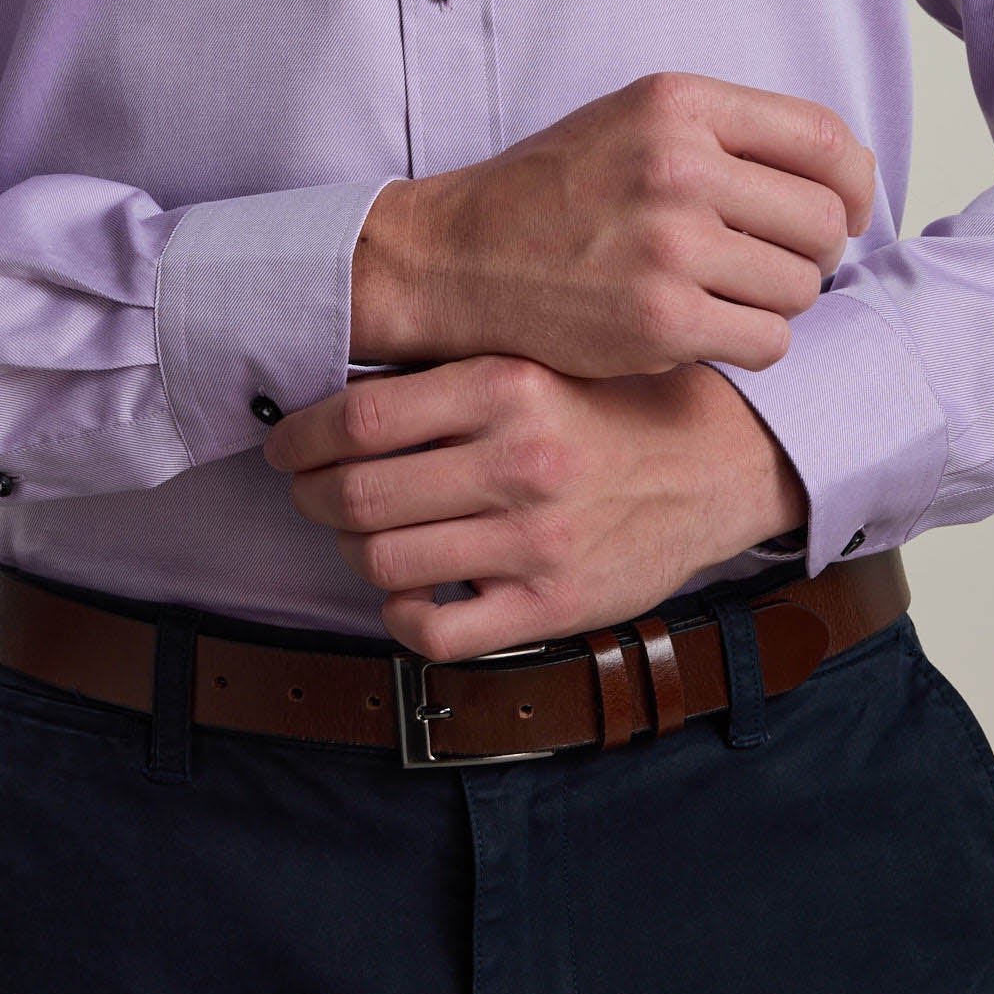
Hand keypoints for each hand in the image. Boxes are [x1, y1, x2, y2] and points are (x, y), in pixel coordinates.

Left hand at [263, 350, 805, 659]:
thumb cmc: (600, 406)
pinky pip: (433, 632)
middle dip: (310, 496)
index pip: (358, 420)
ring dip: (352, 551)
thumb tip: (327, 396)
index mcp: (507, 386)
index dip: (299, 438)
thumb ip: (444, 375)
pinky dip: (399, 615)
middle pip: (357, 495)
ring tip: (362, 534)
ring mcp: (536, 543)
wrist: (708, 463)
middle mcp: (521, 463)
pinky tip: (411, 590)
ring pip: (383, 564)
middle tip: (308, 490)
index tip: (285, 444)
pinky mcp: (553, 608)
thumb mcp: (530, 361)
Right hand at [350, 70, 872, 380]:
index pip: (825, 139)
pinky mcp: (660, 320)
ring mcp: (669, 245)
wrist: (460, 257)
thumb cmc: (558, 192)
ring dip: (778, 301)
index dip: (855, 183)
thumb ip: (733, 133)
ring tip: (728, 293)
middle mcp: (678, 166)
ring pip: (801, 288)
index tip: (847, 210)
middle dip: (815, 252)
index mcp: (678, 103)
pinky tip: (708, 328)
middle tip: (776, 264)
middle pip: (824, 221)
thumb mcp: (637, 121)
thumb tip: (853, 172)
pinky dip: (751, 344)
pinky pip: (768, 342)